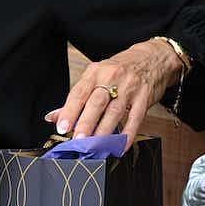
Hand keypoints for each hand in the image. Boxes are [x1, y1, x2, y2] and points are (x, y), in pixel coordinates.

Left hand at [48, 40, 182, 139]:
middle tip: (78, 140)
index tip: (62, 127)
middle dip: (86, 122)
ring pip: (114, 112)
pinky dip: (128, 133)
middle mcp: (112, 78)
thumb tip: (53, 117)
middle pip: (96, 102)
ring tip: (95, 147)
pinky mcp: (144, 98)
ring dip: (104, 131)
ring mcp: (130, 88)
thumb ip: (76, 99)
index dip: (69, 111)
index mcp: (95, 72)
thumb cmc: (120, 69)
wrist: (152, 58)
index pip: (79, 93)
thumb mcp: (96, 77)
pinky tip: (120, 146)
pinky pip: (135, 118)